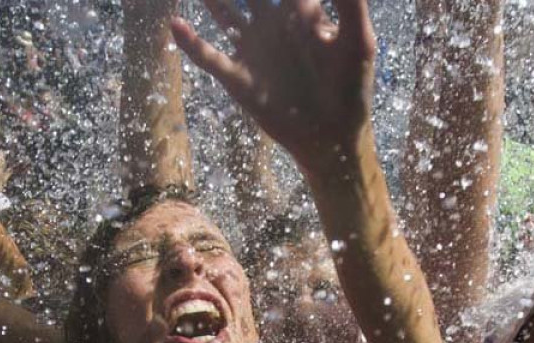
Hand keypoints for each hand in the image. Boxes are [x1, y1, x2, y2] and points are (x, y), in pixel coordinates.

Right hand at [171, 0, 376, 173]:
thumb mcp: (358, 41)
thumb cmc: (351, 89)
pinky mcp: (239, 79)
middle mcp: (272, 26)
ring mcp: (253, 52)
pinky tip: (175, 24)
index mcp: (300, 12)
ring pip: (222, 14)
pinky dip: (191, 43)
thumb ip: (350, 2)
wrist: (332, 137)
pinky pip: (209, 57)